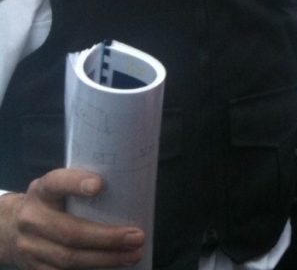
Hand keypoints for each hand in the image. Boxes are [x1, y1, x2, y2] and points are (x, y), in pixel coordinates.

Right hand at [0, 169, 143, 268]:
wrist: (9, 229)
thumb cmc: (50, 204)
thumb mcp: (57, 189)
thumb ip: (82, 187)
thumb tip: (130, 190)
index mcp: (41, 191)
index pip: (56, 183)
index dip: (75, 183)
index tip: (99, 185)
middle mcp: (32, 218)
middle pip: (71, 232)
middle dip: (107, 237)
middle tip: (136, 237)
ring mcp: (30, 246)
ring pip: (69, 258)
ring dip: (105, 258)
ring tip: (132, 255)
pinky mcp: (33, 268)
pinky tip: (112, 266)